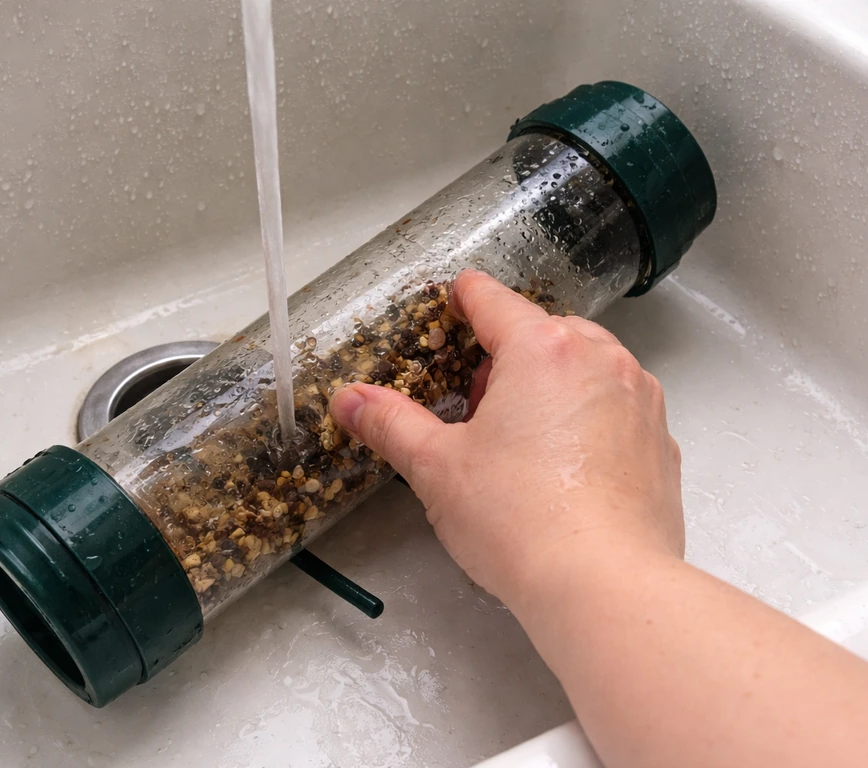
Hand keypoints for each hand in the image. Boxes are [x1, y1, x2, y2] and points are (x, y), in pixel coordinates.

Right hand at [329, 269, 682, 611]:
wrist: (603, 584)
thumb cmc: (518, 520)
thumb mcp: (436, 467)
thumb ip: (391, 423)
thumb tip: (351, 400)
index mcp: (542, 350)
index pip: (494, 301)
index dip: (465, 298)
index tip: (456, 300)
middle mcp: (600, 360)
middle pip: (544, 333)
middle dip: (509, 356)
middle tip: (480, 406)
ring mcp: (638, 399)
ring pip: (587, 366)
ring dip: (553, 383)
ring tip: (524, 438)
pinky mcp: (660, 441)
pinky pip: (618, 407)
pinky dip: (590, 418)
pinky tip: (565, 467)